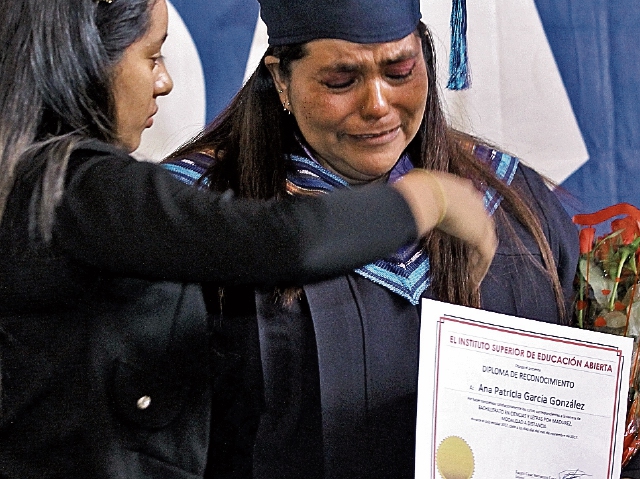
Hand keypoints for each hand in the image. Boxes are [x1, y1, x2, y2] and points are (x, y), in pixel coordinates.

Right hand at [392, 169, 496, 286]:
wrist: (424, 196)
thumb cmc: (416, 191)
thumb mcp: (418, 191)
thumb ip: (418, 200)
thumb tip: (402, 205)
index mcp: (461, 189)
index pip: (470, 206)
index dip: (466, 220)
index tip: (460, 231)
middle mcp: (475, 202)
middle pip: (482, 224)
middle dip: (477, 240)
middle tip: (470, 256)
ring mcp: (480, 219)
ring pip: (486, 242)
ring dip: (479, 258)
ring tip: (472, 274)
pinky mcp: (480, 235)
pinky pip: (484, 256)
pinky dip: (479, 269)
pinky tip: (472, 281)